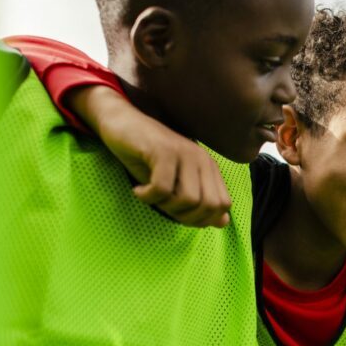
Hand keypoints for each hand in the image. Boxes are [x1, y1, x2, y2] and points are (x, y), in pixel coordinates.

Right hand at [71, 86, 231, 227]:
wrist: (122, 122)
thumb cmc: (147, 158)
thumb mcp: (174, 185)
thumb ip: (199, 203)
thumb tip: (223, 223)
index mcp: (209, 166)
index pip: (223, 205)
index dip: (202, 219)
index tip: (177, 214)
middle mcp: (201, 158)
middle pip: (208, 206)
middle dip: (184, 217)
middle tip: (162, 207)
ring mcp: (185, 152)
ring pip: (188, 199)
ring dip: (165, 206)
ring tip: (150, 196)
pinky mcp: (164, 151)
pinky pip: (162, 188)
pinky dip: (147, 196)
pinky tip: (138, 190)